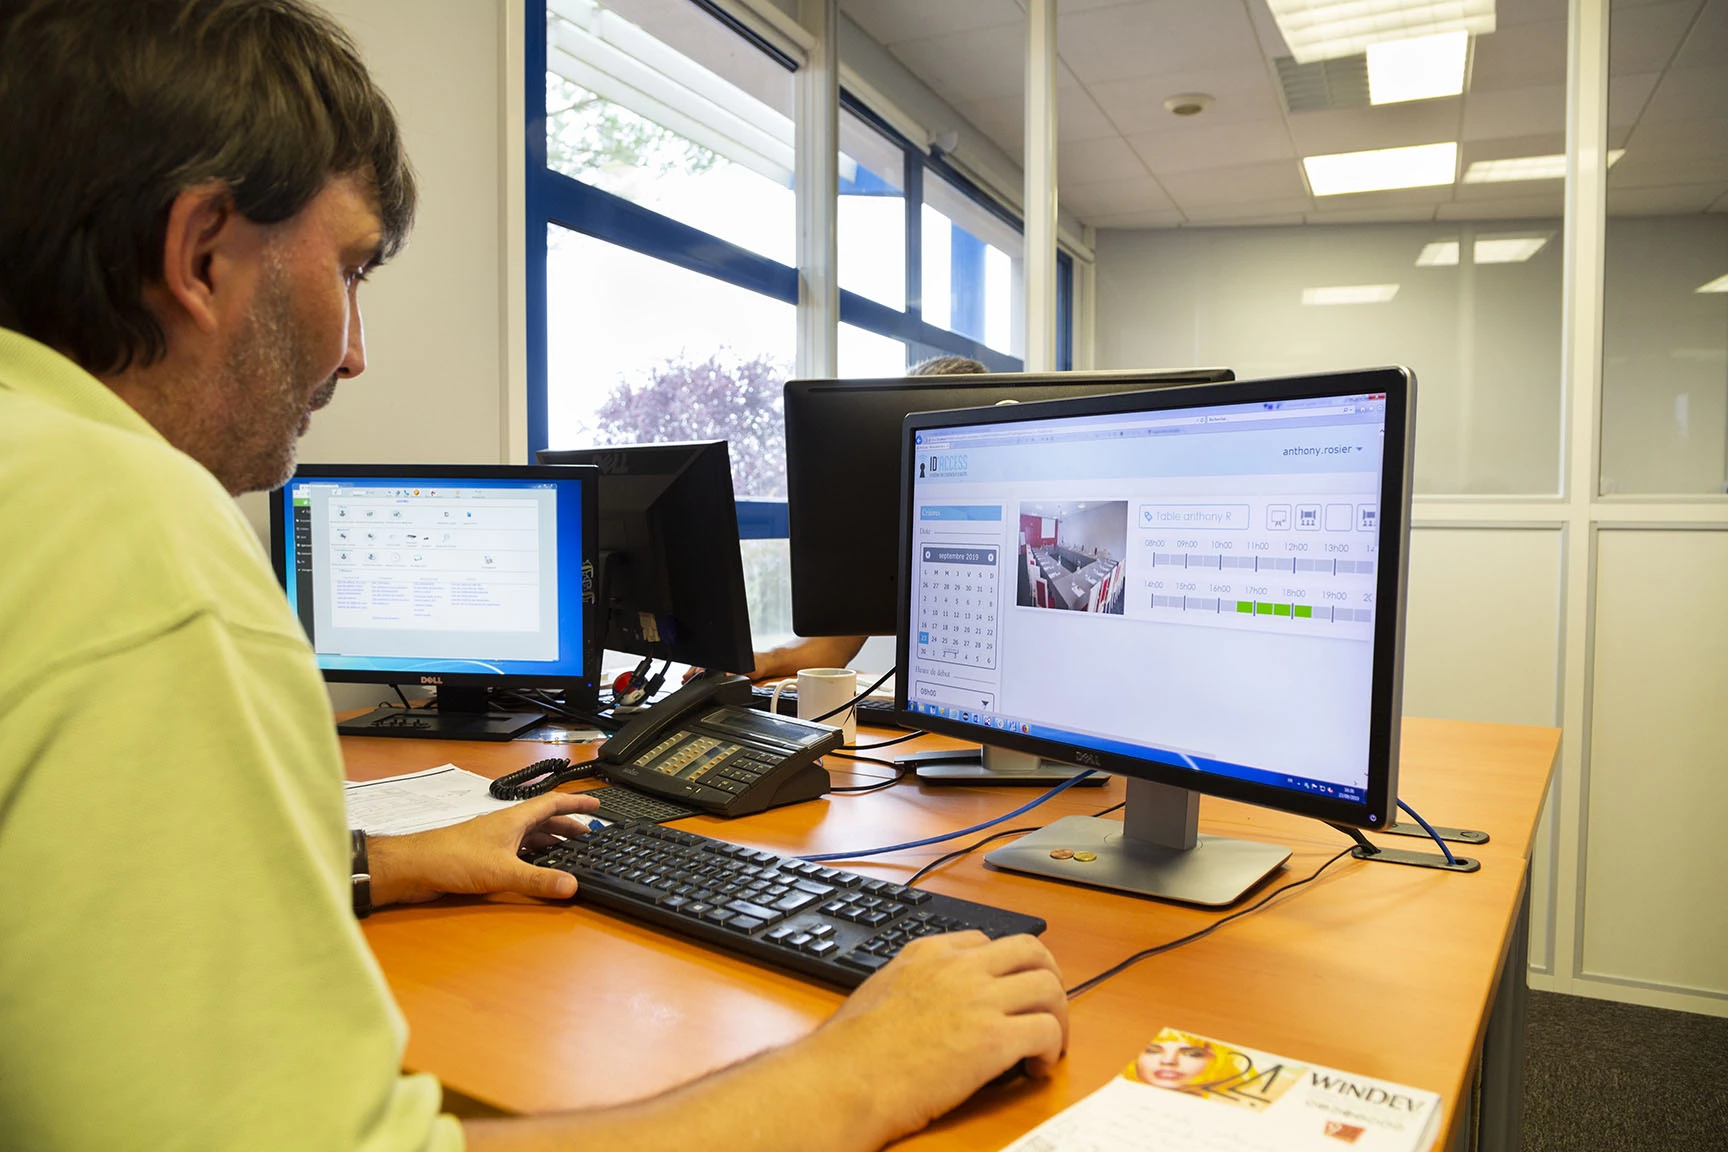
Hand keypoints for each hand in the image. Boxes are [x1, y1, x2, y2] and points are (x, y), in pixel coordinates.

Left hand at [367, 791, 600, 907]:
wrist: (415, 867)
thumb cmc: (453, 858)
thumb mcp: (503, 871)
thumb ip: (538, 880)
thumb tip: (572, 886)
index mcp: (514, 820)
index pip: (553, 803)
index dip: (576, 801)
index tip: (596, 803)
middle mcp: (506, 827)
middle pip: (544, 820)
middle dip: (568, 826)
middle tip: (587, 836)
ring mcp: (494, 841)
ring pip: (530, 837)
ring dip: (551, 843)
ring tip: (568, 853)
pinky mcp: (483, 857)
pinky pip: (517, 853)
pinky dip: (532, 858)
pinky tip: (536, 870)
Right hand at [813, 931, 1068, 1141]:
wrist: (846, 1079)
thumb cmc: (850, 1050)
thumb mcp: (879, 990)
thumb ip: (910, 983)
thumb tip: (923, 1002)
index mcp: (929, 953)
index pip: (985, 942)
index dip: (1006, 967)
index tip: (1007, 991)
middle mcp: (960, 967)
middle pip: (1031, 950)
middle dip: (1048, 976)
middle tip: (1047, 1007)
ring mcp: (980, 1000)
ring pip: (1049, 987)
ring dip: (1057, 1015)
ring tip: (1048, 1042)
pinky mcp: (994, 1039)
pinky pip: (1046, 1031)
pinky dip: (1051, 1049)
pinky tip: (1035, 1068)